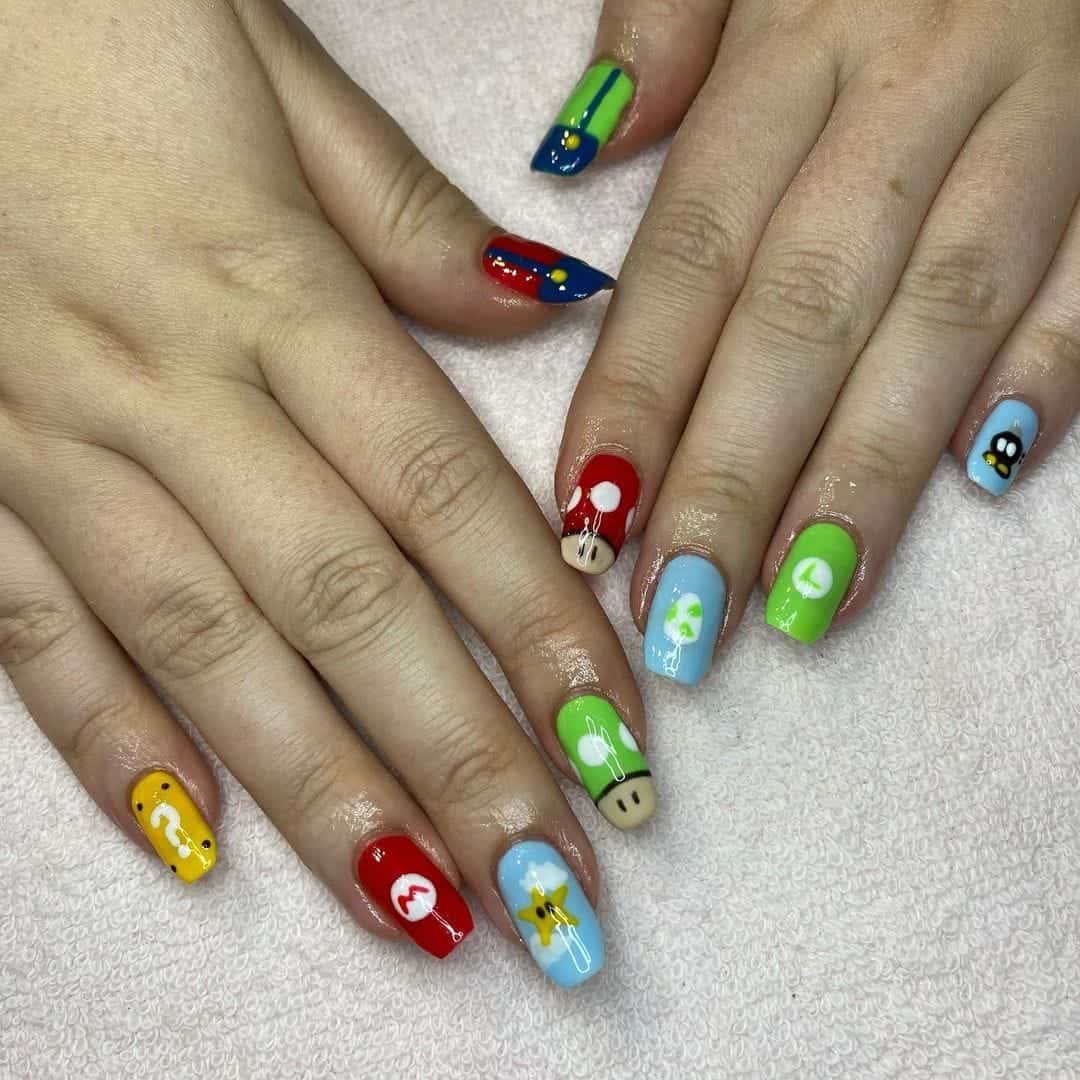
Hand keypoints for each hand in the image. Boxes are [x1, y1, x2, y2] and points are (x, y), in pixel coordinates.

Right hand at [0, 0, 647, 985]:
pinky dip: (109, 743)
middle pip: (346, 608)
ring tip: (421, 911)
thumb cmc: (86, 17)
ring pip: (206, 651)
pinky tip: (193, 842)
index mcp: (267, 287)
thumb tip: (551, 305)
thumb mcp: (270, 73)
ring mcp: (50, 446)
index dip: (541, 630)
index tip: (616, 745)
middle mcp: (170, 391)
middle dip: (458, 762)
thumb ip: (408, 214)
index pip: (444, 494)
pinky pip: (32, 635)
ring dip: (320, 794)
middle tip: (551, 890)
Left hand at [539, 0, 1079, 681]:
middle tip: (683, 613)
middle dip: (737, 478)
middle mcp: (910, 88)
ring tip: (805, 605)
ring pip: (942, 319)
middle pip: (803, 313)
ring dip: (869, 473)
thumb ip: (666, 25)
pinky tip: (987, 480)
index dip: (638, 397)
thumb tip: (578, 149)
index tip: (592, 521)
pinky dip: (1052, 372)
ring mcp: (1037, 118)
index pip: (693, 253)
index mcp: (795, 39)